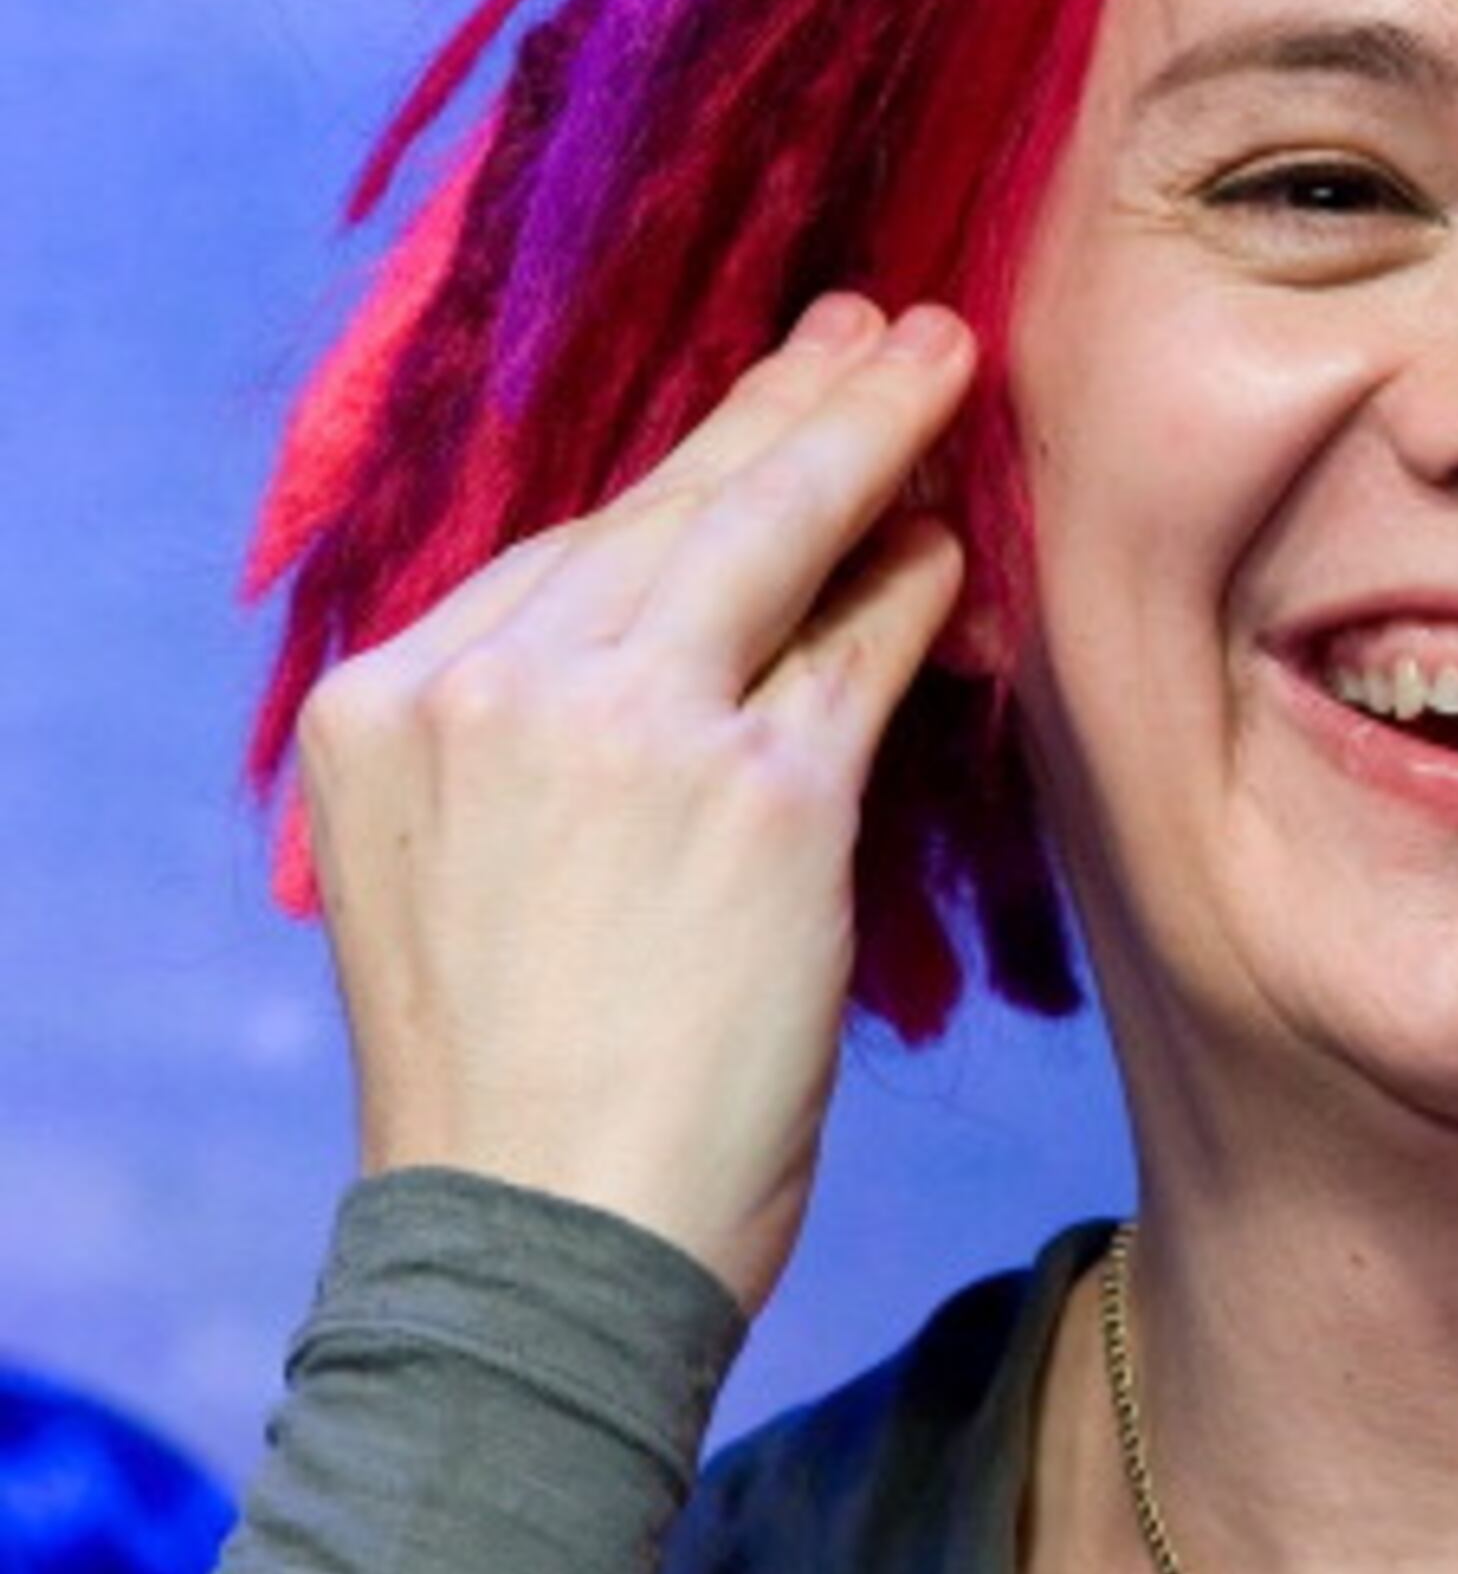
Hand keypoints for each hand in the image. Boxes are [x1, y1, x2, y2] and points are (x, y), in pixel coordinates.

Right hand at [293, 295, 978, 1311]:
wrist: (537, 1245)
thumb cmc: (523, 1089)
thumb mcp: (471, 872)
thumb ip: (549, 737)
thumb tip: (695, 630)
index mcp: (386, 704)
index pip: (570, 551)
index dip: (689, 469)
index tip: (761, 398)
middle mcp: (486, 684)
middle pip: (670, 505)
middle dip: (790, 405)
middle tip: (874, 328)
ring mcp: (621, 726)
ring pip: (769, 534)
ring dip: (867, 440)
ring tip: (936, 370)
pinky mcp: (756, 790)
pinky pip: (859, 646)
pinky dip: (915, 585)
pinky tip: (955, 540)